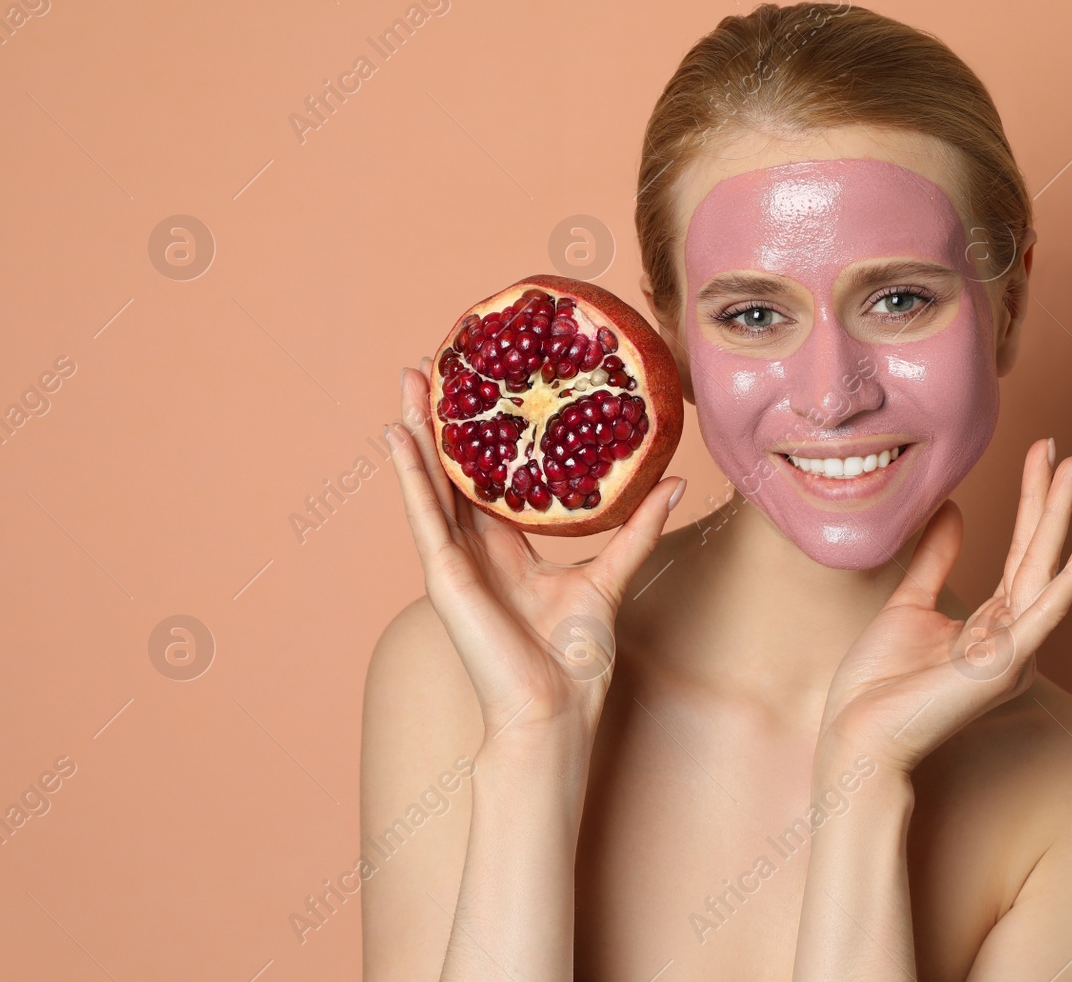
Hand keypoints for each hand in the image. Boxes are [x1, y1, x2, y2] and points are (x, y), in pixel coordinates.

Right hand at [386, 359, 684, 746]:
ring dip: (419, 431)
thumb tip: (672, 483)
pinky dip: (409, 474)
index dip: (486, 437)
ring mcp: (455, 560)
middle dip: (445, 420)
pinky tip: (399, 435)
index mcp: (509, 550)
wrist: (555, 706)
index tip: (486, 389)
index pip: (491, 480)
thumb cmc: (578, 657)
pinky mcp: (444, 573)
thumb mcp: (612, 574)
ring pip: (432, 482)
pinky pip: (423, 513)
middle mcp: (476, 549)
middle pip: (455, 472)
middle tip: (437, 366)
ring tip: (412, 380)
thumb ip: (638, 528)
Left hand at [816, 439, 1071, 772]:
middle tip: (1065, 447)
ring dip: (1059, 517)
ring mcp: (1012, 652)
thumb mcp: (908, 604)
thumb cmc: (879, 684)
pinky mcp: (1003, 666)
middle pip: (1038, 553)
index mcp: (994, 626)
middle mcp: (1013, 637)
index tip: (1040, 452)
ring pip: (1043, 569)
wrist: (856, 736)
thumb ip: (935, 559)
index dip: (1031, 501)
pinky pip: (1043, 614)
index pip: (1020, 551)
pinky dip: (1070, 578)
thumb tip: (953, 508)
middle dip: (1050, 497)